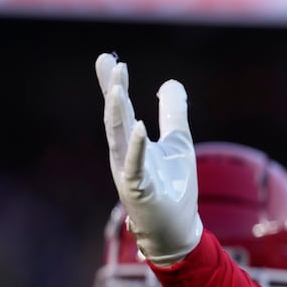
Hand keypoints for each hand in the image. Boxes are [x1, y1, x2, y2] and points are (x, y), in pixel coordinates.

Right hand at [96, 52, 202, 265]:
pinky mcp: (138, 189)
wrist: (177, 228)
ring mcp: (128, 172)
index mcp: (131, 143)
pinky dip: (136, 146)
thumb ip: (173, 114)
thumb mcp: (179, 142)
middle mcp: (123, 155)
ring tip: (117, 87)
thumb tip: (170, 82)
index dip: (113, 83)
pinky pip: (135, 165)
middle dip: (112, 91)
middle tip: (110, 63)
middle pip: (114, 117)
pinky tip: (139, 127)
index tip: (107, 58)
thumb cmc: (173, 187)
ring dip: (118, 112)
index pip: (121, 108)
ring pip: (118, 138)